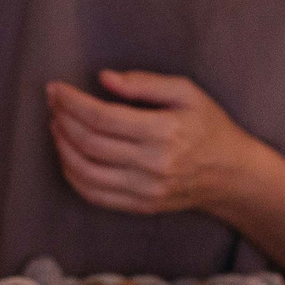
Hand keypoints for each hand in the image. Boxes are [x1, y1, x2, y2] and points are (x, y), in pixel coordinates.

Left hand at [45, 71, 266, 217]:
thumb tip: (104, 78)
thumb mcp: (186, 92)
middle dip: (63, 119)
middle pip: (89, 143)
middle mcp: (153, 164)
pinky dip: (72, 175)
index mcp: (165, 131)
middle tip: (54, 103)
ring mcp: (145, 190)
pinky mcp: (140, 206)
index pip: (102, 117)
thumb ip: (145, 83)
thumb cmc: (208, 127)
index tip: (56, 89)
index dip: (72, 102)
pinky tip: (67, 155)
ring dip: (62, 147)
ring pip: (85, 172)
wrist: (231, 174)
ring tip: (57, 126)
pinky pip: (94, 194)